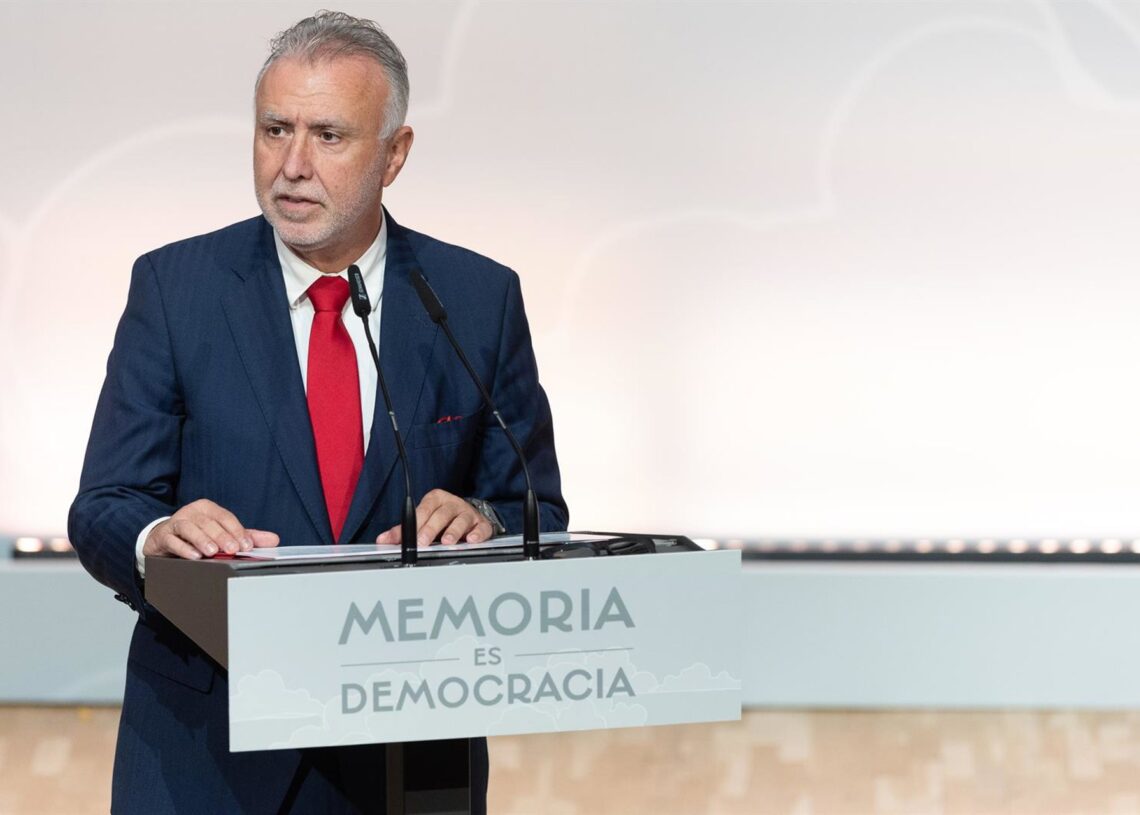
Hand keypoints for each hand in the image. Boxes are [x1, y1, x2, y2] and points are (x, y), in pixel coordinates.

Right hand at [143, 499, 279, 559]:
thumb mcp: (222, 534)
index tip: (247, 546)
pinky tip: (194, 556)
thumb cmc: (197, 535)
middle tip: (233, 550)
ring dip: (202, 540)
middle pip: (209, 523)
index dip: (237, 531)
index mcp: (208, 509)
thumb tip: (273, 540)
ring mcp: (176, 523)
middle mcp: (192, 512)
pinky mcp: (163, 536)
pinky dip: (183, 548)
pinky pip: (173, 540)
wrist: (164, 539)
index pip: (226, 518)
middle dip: (223, 537)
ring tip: (212, 552)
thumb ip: (246, 536)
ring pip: (190, 528)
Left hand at [375, 489, 492, 546]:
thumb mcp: (422, 519)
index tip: (411, 537)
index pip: (424, 509)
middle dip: (431, 529)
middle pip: (441, 514)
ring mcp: (467, 513)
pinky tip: (471, 540)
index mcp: (435, 499)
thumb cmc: (442, 518)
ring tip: (447, 542)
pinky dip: (477, 534)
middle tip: (423, 542)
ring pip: (461, 520)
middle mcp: (452, 504)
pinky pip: (480, 527)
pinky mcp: (481, 523)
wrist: (468, 516)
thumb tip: (383, 540)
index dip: (417, 523)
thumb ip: (403, 530)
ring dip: (453, 531)